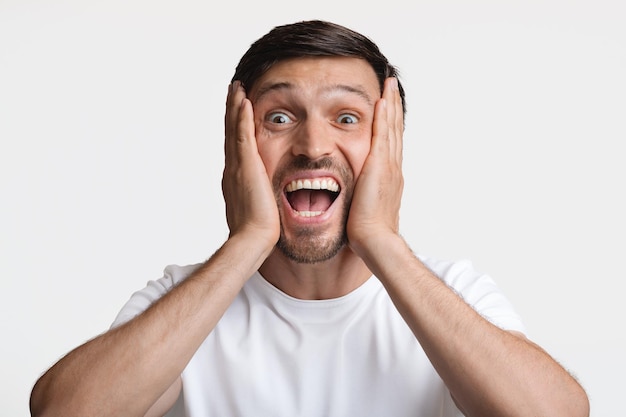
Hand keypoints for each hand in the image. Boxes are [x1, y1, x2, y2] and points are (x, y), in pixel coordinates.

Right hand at [222, 81, 279, 249]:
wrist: (253, 239)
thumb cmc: (258, 230)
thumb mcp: (258, 207)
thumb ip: (259, 197)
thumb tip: (265, 196)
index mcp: (235, 177)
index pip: (235, 145)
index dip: (235, 126)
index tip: (237, 111)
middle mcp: (232, 168)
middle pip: (230, 132)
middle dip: (232, 111)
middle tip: (233, 91)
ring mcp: (237, 167)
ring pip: (234, 130)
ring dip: (235, 107)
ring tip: (236, 88)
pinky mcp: (246, 167)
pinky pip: (243, 136)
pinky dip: (243, 118)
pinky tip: (245, 101)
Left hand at [347, 77, 403, 255]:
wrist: (375, 239)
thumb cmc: (368, 231)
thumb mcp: (366, 206)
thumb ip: (363, 194)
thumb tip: (356, 193)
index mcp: (389, 176)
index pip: (389, 142)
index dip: (390, 122)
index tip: (387, 104)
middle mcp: (392, 167)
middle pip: (394, 129)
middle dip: (393, 106)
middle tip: (392, 85)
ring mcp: (388, 166)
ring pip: (390, 128)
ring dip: (390, 104)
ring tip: (389, 84)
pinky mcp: (379, 167)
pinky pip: (382, 136)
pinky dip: (383, 117)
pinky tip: (382, 101)